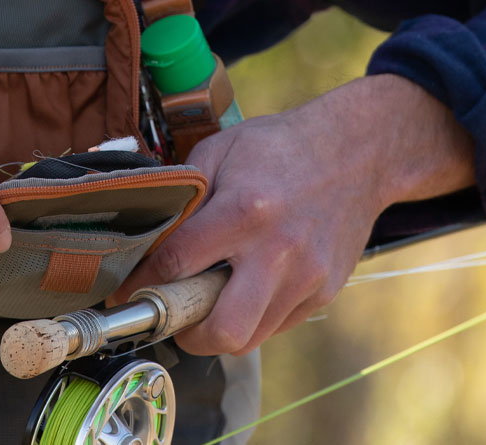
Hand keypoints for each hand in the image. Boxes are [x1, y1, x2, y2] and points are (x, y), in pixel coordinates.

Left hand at [118, 74, 473, 354]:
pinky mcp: (325, 291)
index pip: (177, 265)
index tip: (127, 289)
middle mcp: (277, 251)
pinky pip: (277, 325)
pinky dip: (253, 317)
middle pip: (222, 330)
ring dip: (220, 328)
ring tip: (208, 301)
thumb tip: (149, 241)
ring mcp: (306, 277)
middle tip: (175, 313)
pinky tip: (247, 288)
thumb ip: (185, 196)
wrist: (358, 152)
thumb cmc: (281, 147)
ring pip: (250, 338)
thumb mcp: (222, 149)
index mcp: (244, 210)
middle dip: (187, 332)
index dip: (142, 282)